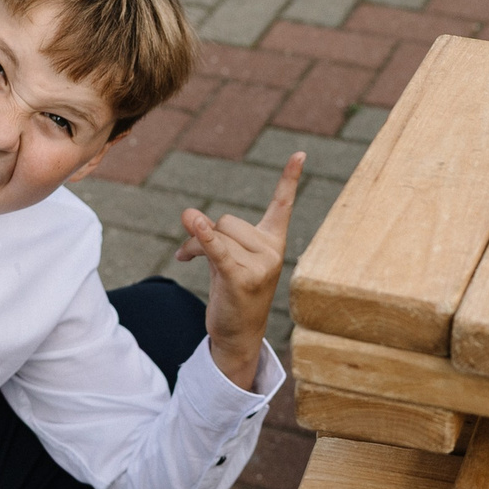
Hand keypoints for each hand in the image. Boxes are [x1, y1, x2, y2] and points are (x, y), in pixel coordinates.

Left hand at [177, 152, 303, 390]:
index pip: (283, 205)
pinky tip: (192, 221)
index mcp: (273, 242)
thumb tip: (190, 217)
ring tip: (188, 260)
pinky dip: (203, 237)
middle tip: (194, 254)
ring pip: (215, 234)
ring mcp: (260, 266)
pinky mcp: (241, 279)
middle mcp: (272, 251)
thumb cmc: (233, 292)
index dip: (290, 179)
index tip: (300, 154)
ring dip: (194, 245)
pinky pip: (217, 250)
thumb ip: (213, 234)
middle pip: (227, 221)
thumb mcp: (227, 257)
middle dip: (205, 233)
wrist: (237, 334)